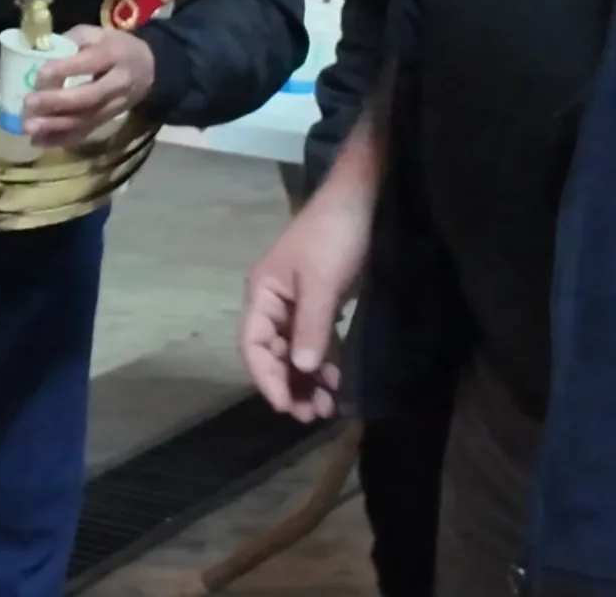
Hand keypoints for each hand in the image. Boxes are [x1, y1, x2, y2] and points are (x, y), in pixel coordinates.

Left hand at [21, 25, 154, 146]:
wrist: (148, 67)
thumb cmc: (114, 46)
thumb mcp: (95, 33)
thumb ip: (70, 40)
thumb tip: (39, 53)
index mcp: (113, 55)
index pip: (89, 63)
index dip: (64, 69)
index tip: (39, 74)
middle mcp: (118, 83)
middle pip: (88, 97)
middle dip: (56, 102)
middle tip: (28, 103)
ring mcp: (115, 106)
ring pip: (86, 120)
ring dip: (56, 127)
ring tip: (29, 128)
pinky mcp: (108, 120)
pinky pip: (86, 133)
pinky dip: (62, 139)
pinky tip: (40, 141)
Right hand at [239, 192, 371, 421]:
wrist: (363, 200)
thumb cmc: (334, 238)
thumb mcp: (322, 284)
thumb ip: (311, 328)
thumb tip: (301, 369)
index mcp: (262, 293)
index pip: (253, 345)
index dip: (266, 378)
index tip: (287, 406)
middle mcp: (274, 301)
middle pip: (271, 352)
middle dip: (289, 384)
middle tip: (313, 415)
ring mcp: (297, 302)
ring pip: (295, 351)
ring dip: (308, 379)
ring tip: (328, 406)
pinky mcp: (321, 302)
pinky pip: (316, 341)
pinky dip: (325, 363)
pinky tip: (338, 382)